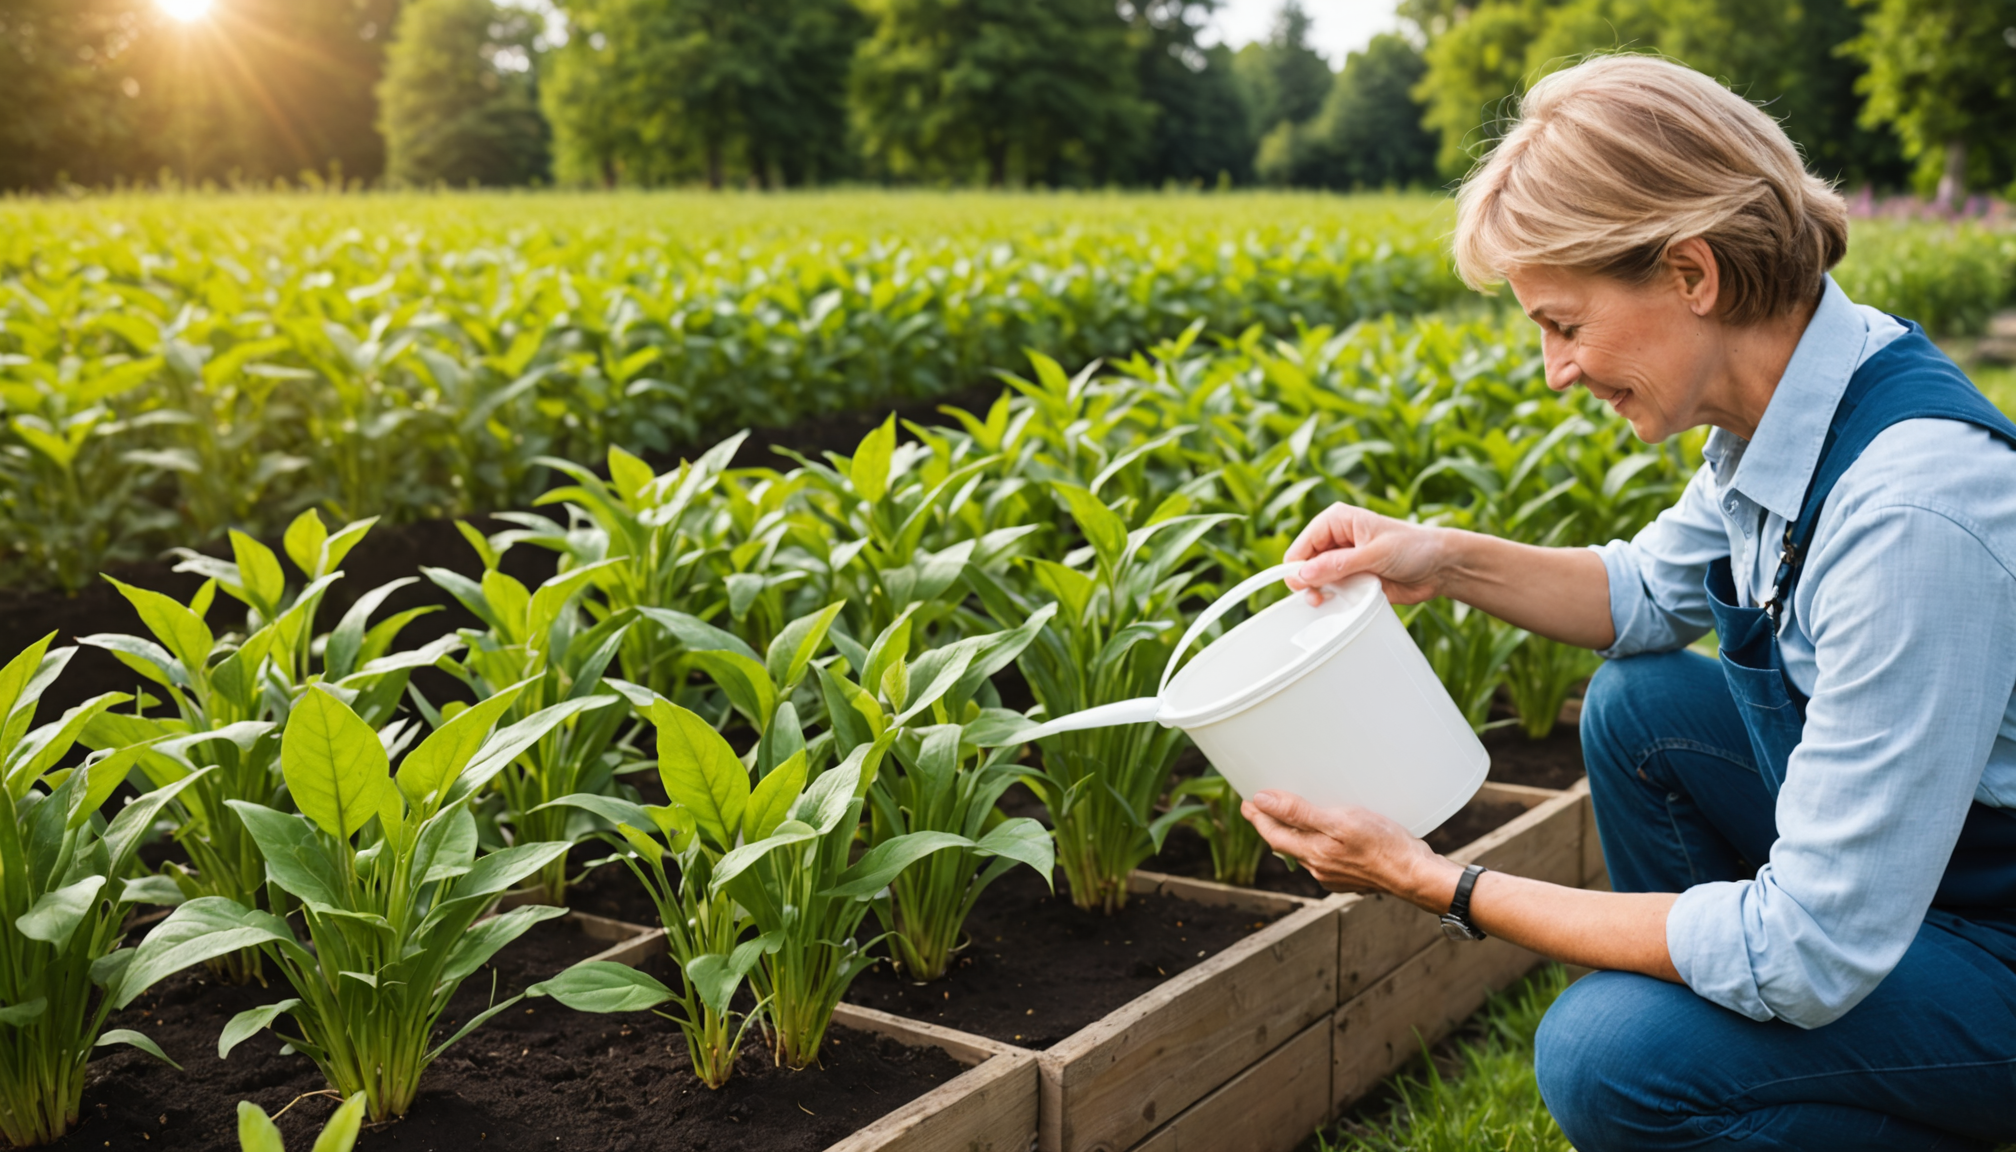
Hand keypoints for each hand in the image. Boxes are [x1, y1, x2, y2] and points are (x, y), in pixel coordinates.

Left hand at [1241, 790, 1458, 907]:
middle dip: (1272, 825)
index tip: (1246, 803)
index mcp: (1313, 854)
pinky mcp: (1351, 876)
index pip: (1273, 834)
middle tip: (1261, 807)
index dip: (1257, 817)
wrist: (1417, 875)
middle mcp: (1320, 868)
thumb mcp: (1340, 822)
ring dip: (1294, 834)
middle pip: (1287, 844)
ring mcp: (1335, 875)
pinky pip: (1324, 857)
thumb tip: (1263, 801)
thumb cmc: (1384, 846)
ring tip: (1289, 817)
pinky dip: (1317, 842)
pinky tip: (1325, 834)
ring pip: (1306, 852)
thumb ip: (1299, 813)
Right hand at [1284, 503, 1454, 606]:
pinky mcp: (1351, 580)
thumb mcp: (1375, 553)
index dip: (1298, 566)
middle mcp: (1335, 541)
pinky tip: (1345, 602)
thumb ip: (1339, 564)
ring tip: (1333, 599)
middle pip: (1303, 565)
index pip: (1301, 545)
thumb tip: (1305, 573)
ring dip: (1322, 593)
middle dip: (1309, 582)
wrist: (1440, 567)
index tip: (1305, 585)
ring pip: (1314, 582)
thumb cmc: (1414, 547)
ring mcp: (1342, 562)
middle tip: (1320, 596)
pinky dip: (1335, 601)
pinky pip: (1332, 593)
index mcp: (1336, 521)